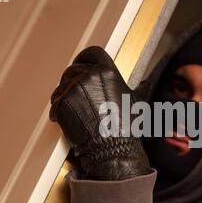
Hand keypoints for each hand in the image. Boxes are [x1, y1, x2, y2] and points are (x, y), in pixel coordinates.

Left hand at [49, 46, 151, 179]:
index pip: (91, 53)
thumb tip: (146, 84)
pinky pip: (55, 101)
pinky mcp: (63, 102)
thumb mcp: (136, 103)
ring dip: (65, 96)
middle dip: (73, 81)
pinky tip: (68, 120)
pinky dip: (59, 111)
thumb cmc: (125, 129)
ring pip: (62, 85)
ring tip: (74, 111)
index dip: (84, 59)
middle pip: (73, 69)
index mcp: (108, 71)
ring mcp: (75, 88)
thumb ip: (137, 88)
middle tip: (77, 96)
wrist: (111, 148)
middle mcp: (90, 76)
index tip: (81, 64)